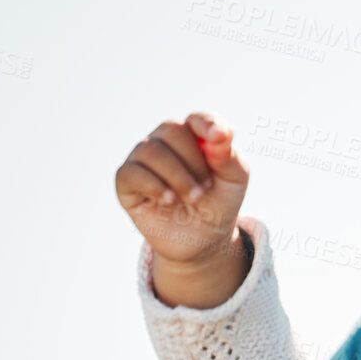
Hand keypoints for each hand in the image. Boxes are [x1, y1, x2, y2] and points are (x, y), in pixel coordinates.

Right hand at [115, 112, 249, 264]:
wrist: (203, 240)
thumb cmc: (219, 203)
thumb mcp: (234, 181)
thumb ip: (229, 156)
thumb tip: (220, 134)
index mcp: (193, 136)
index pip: (196, 119)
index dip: (206, 123)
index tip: (219, 137)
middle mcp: (164, 142)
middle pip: (171, 130)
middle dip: (193, 160)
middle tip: (206, 188)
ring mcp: (142, 160)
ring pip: (150, 151)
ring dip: (177, 176)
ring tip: (194, 198)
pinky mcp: (126, 183)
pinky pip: (130, 173)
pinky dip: (152, 184)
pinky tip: (169, 198)